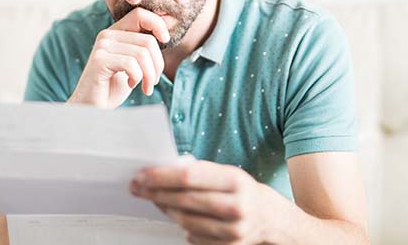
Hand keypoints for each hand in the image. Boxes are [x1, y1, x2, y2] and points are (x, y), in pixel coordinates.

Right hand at [68, 7, 169, 107]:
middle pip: (148, 40)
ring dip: (150, 75)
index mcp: (115, 32)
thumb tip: (164, 35)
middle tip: (153, 81)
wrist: (92, 108)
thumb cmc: (113, 88)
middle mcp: (107, 35)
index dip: (158, 24)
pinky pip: (131, 64)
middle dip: (158, 64)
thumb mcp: (132, 64)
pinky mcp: (99, 60)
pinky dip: (137, 78)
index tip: (165, 42)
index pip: (140, 14)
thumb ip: (143, 48)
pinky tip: (131, 85)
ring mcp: (102, 47)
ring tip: (146, 87)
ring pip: (142, 54)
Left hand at [131, 160, 284, 244]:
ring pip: (185, 220)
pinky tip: (177, 215)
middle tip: (137, 187)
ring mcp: (234, 229)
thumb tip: (159, 172)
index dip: (161, 176)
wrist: (270, 218)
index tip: (142, 175)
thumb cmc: (242, 190)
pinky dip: (181, 225)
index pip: (189, 176)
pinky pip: (193, 235)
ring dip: (164, 209)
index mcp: (235, 180)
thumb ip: (198, 172)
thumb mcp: (226, 173)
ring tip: (154, 199)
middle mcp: (236, 205)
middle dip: (155, 193)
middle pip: (184, 199)